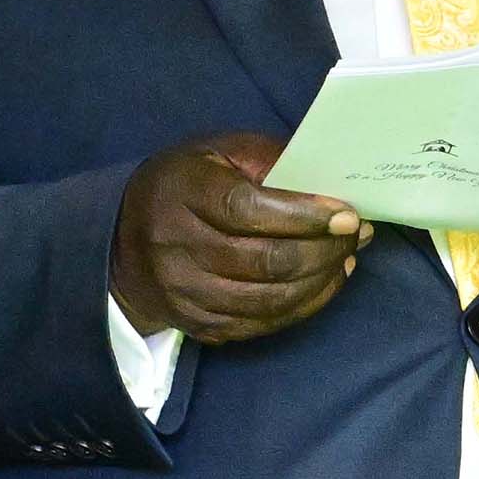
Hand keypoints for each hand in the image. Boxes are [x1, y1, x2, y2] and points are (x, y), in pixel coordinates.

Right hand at [111, 135, 366, 346]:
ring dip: (322, 280)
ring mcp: (184, 293)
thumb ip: (270, 160)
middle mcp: (176, 247)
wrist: (123, 244)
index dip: (304, 215)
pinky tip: (322, 282)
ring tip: (345, 257)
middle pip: (266, 261)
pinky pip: (262, 324)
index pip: (247, 210)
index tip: (347, 214)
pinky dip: (304, 305)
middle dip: (324, 250)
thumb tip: (330, 182)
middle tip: (356, 234)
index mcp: (181, 191)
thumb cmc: (185, 186)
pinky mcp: (197, 325)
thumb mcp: (218, 153)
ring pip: (270, 299)